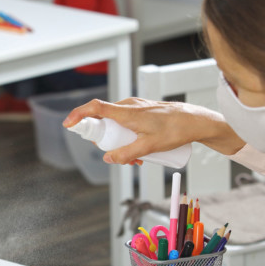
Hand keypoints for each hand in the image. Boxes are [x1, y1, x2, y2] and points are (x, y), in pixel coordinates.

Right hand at [63, 97, 243, 161]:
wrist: (196, 121)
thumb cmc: (175, 131)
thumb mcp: (149, 148)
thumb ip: (126, 154)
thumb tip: (107, 158)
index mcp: (126, 112)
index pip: (95, 108)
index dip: (78, 115)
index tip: (68, 124)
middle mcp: (128, 106)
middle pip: (104, 121)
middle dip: (106, 141)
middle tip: (119, 158)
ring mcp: (135, 107)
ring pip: (116, 124)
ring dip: (119, 142)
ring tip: (136, 159)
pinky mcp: (142, 110)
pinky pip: (126, 123)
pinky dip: (127, 136)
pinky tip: (141, 151)